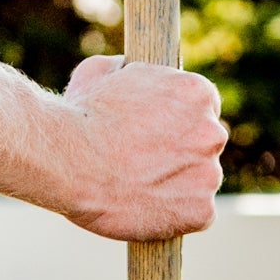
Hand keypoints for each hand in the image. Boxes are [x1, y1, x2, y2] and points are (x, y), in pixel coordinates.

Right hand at [48, 54, 226, 241]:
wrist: (67, 161)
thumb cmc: (80, 115)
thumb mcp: (99, 73)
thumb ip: (124, 69)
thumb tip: (123, 66)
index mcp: (195, 92)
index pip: (200, 105)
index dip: (176, 117)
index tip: (157, 130)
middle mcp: (211, 132)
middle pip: (204, 143)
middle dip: (180, 150)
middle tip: (144, 159)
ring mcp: (209, 174)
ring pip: (199, 180)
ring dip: (177, 183)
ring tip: (137, 185)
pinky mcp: (200, 211)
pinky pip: (195, 213)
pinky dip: (174, 214)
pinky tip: (145, 205)